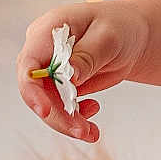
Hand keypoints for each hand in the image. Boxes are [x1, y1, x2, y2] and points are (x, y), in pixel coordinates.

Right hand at [15, 1, 148, 141]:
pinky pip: (60, 109)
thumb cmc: (120, 27)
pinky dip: (75, 119)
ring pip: (48, 104)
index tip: (45, 111)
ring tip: (91, 132)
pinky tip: (93, 116)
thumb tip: (70, 75)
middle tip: (82, 131)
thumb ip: (89, 54)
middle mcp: (42, 51)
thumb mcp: (109, 36)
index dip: (32, 90)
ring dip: (67, 122)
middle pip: (36, 91)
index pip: (29, 63)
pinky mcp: (59, 86)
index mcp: (48, 30)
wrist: (131, 35)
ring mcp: (49, 70)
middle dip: (57, 115)